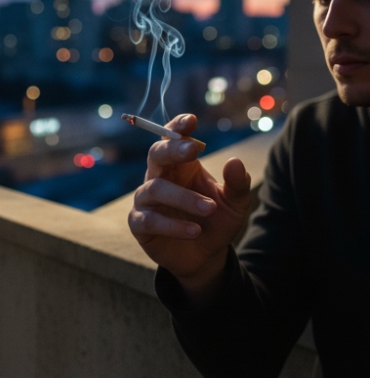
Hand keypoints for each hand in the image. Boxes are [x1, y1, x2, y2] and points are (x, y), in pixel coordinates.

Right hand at [128, 114, 252, 304]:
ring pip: (155, 188)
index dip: (177, 127)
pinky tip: (194, 231)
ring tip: (209, 209)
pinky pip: (149, 219)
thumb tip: (234, 161)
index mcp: (181, 166)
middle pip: (156, 154)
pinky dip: (173, 225)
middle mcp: (160, 177)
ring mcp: (146, 200)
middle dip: (172, 149)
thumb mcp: (235, 204)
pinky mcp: (139, 224)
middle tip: (193, 151)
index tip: (191, 121)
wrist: (205, 256)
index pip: (173, 139)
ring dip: (183, 197)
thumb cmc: (216, 222)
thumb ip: (237, 184)